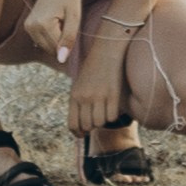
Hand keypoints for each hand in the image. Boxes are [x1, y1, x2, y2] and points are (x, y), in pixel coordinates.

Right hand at [21, 0, 81, 68]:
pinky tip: (53, 23)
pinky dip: (50, 37)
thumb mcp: (74, 17)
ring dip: (55, 39)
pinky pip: (42, 41)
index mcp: (42, 25)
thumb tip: (61, 60)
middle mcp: (31, 27)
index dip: (67, 41)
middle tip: (64, 22)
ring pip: (46, 47)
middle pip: (50, 49)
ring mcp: (28, 27)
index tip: (69, 25)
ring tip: (59, 21)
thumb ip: (68, 39)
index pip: (57, 48)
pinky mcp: (28, 27)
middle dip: (60, 41)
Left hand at [68, 9, 136, 135]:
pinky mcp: (113, 94)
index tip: (82, 135)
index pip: (72, 124)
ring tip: (104, 109)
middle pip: (87, 126)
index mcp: (74, 95)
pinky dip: (113, 114)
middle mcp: (85, 97)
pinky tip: (112, 105)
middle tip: (96, 118)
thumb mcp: (80, 84)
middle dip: (92, 126)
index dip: (78, 134)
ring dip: (103, 120)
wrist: (106, 49)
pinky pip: (113, 116)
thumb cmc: (93, 68)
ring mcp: (99, 96)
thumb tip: (82, 128)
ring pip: (100, 122)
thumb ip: (79, 103)